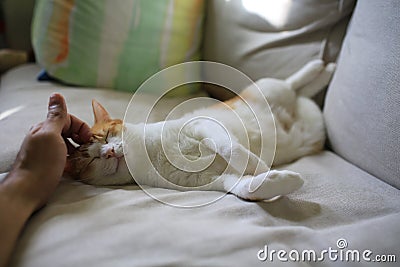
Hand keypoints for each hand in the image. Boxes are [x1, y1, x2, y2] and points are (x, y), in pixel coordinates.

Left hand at [4, 93, 91, 209]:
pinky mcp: (49, 165)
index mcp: (45, 128)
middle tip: (87, 148)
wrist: (27, 192)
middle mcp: (44, 138)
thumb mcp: (51, 135)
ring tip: (81, 158)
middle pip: (68, 131)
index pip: (68, 118)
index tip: (88, 138)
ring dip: (77, 150)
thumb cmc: (41, 164)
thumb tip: (57, 95)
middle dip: (80, 138)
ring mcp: (46, 152)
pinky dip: (72, 160)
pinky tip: (73, 167)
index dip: (80, 126)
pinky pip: (64, 158)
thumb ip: (56, 116)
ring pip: (67, 145)